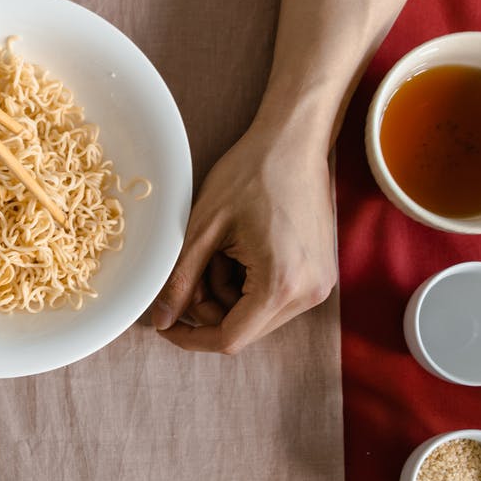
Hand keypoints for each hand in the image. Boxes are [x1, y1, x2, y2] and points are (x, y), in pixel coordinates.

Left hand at [148, 116, 337, 353]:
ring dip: (228, 293)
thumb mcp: (202, 229)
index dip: (190, 337)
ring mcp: (320, 285)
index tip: (164, 325)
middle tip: (195, 265)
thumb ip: (180, 280)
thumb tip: (161, 322)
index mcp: (280, 285)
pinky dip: (248, 283)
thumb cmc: (249, 174)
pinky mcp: (320, 274)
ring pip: (256, 315)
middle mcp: (308, 294)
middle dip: (208, 307)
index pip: (228, 338)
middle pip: (243, 329)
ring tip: (221, 248)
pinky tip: (240, 248)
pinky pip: (274, 298)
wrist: (295, 142)